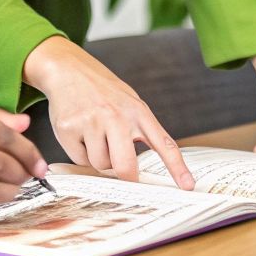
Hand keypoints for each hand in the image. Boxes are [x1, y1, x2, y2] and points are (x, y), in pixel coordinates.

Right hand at [23, 35, 194, 189]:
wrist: (68, 68)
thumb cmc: (102, 90)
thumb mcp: (129, 102)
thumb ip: (138, 131)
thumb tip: (138, 169)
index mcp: (138, 112)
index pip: (163, 144)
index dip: (177, 168)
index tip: (188, 186)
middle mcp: (116, 116)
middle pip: (125, 167)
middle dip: (125, 177)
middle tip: (124, 175)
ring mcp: (91, 122)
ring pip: (100, 165)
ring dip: (99, 158)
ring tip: (95, 136)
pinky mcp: (69, 129)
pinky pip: (79, 159)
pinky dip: (81, 153)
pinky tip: (80, 133)